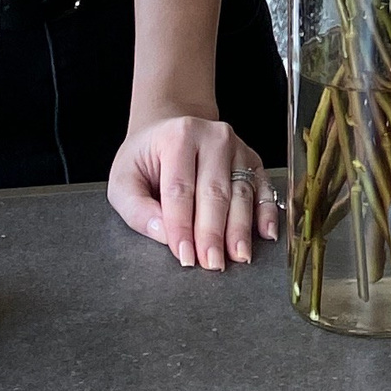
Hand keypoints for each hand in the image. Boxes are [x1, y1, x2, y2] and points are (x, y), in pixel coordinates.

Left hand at [108, 111, 279, 270]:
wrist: (171, 127)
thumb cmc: (146, 157)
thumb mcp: (123, 179)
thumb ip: (137, 209)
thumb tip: (163, 233)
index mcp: (178, 137)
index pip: (180, 189)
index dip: (182, 226)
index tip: (185, 256)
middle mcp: (212, 137)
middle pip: (214, 192)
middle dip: (214, 232)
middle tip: (213, 263)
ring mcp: (236, 146)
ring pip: (241, 192)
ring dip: (240, 228)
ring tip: (238, 256)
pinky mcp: (251, 158)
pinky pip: (263, 186)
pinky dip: (266, 211)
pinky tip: (266, 233)